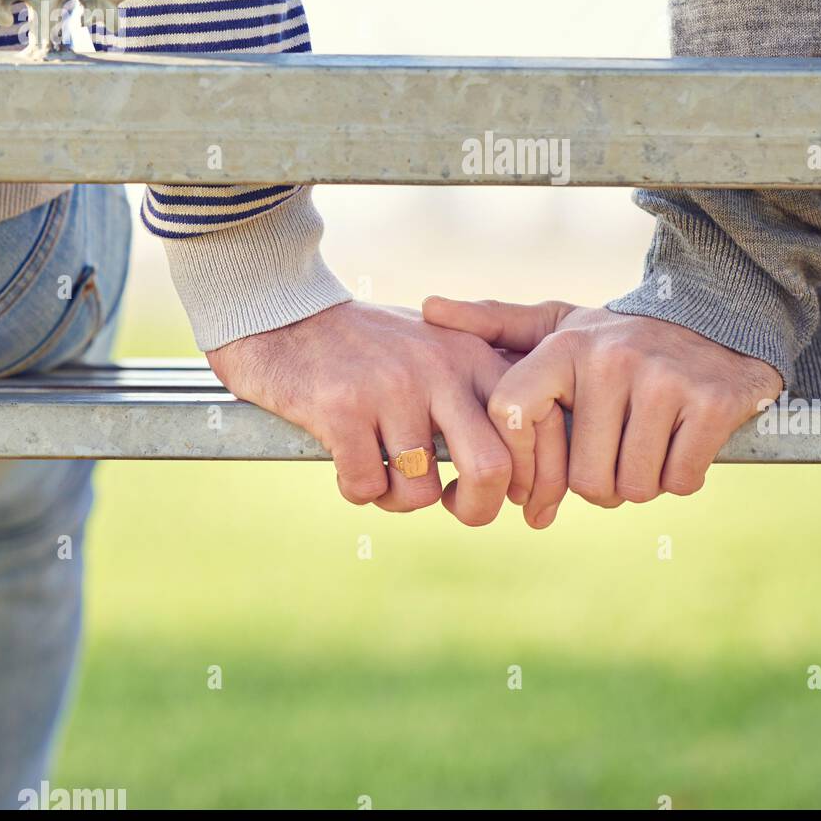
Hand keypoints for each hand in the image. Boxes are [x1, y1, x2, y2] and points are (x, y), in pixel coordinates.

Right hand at [207, 301, 514, 524]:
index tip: (510, 496)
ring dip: (398, 498)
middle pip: (491, 468)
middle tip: (455, 507)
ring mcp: (391, 388)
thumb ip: (479, 390)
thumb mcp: (437, 347)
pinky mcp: (342, 408)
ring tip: (383, 473)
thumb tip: (523, 468)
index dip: (533, 477)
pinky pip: (366, 487)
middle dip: (477, 509)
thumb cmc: (367, 344)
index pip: (533, 424)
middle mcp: (438, 368)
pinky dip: (357, 490)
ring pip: (419, 491)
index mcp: (472, 354)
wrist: (286, 312)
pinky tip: (347, 462)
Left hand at [422, 297, 782, 528]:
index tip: (539, 476)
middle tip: (614, 453)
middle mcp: (611, 359)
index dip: (525, 463)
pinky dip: (681, 477)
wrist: (718, 320)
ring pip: (632, 486)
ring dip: (641, 483)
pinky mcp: (711, 403)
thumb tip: (428, 309)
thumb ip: (495, 324)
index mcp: (565, 347)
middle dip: (600, 483)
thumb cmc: (621, 339)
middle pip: (584, 477)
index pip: (513, 417)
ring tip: (646, 446)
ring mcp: (664, 380)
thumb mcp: (560, 326)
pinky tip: (681, 444)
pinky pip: (679, 481)